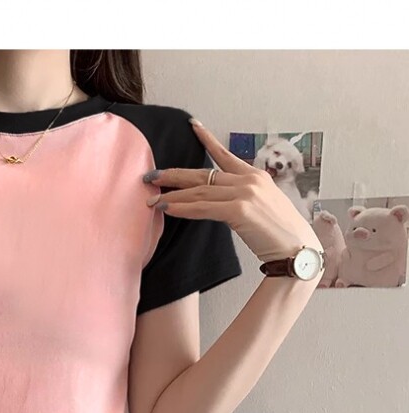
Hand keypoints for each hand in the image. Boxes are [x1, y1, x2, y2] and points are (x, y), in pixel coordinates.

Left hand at [143, 118, 323, 264]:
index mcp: (255, 176)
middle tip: (151, 176)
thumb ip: (241, 199)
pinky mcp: (239, 210)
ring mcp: (244, 193)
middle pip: (204, 174)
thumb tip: (219, 202)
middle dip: (175, 175)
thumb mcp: (262, 208)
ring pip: (199, 192)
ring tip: (152, 199)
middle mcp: (249, 179)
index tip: (193, 126)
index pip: (225, 155)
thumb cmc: (280, 235)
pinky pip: (203, 208)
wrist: (297, 250)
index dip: (207, 140)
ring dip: (172, 196)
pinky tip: (167, 209)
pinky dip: (183, 208)